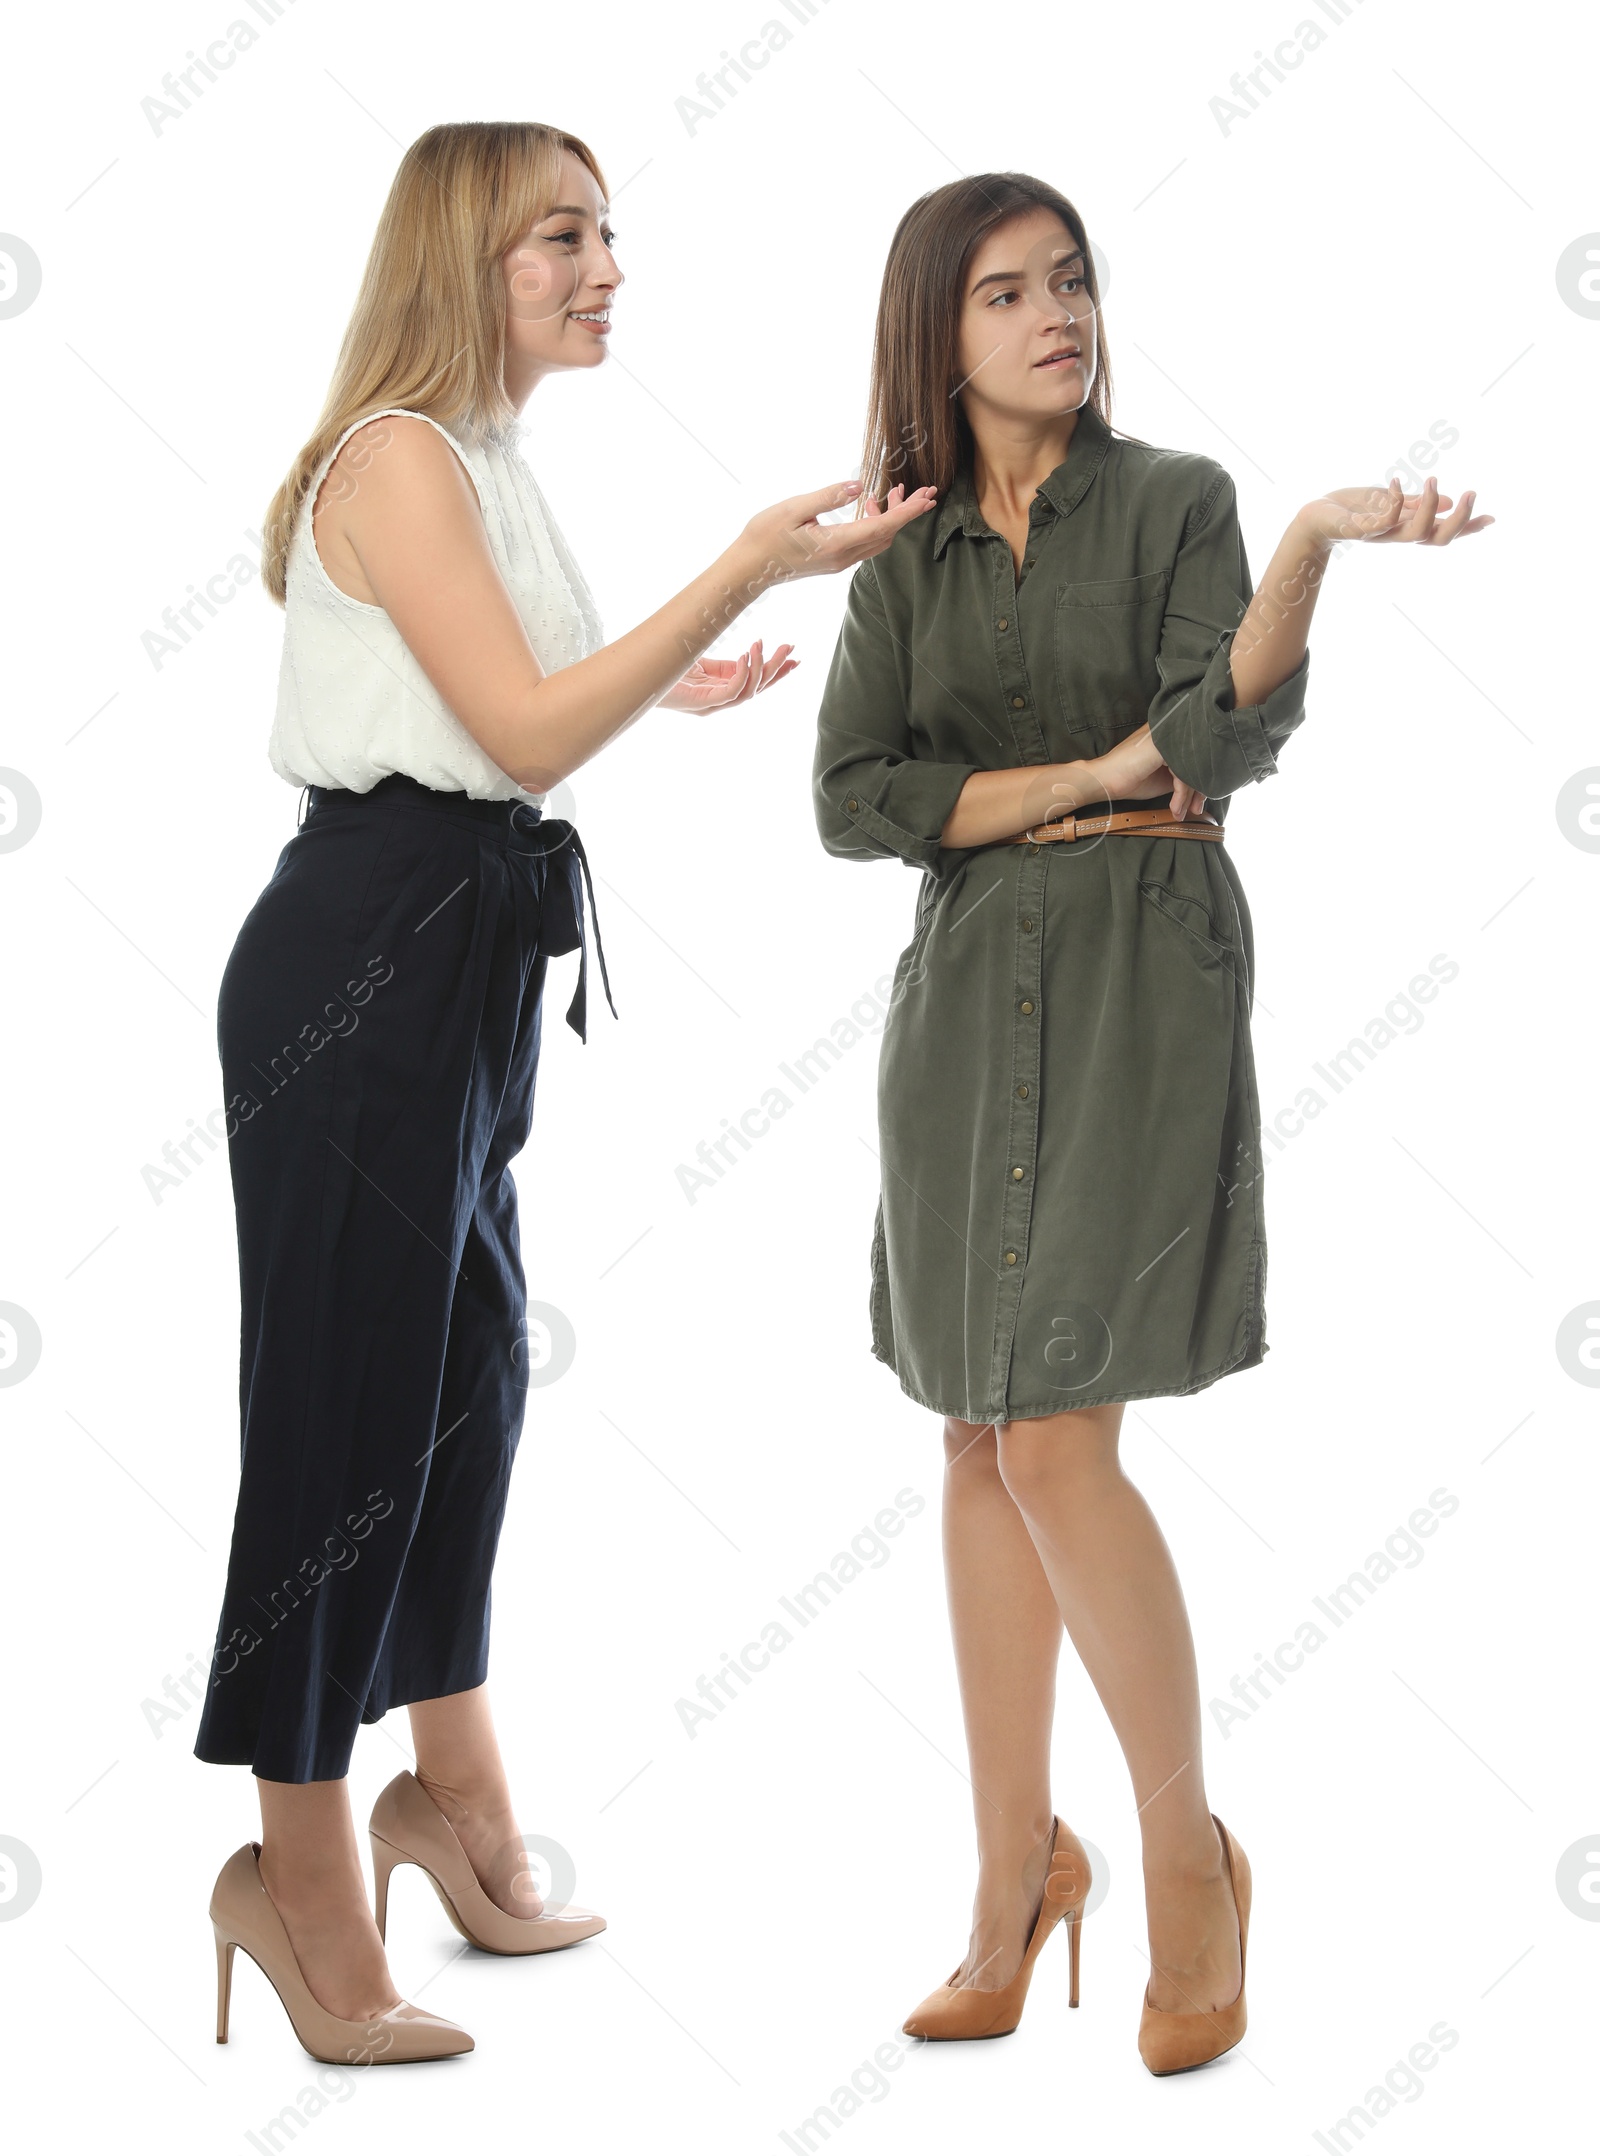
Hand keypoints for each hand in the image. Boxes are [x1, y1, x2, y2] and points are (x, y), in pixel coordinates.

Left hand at [659, 637, 796, 710]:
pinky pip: (732, 692)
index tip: (793, 655)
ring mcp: (712, 704)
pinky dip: (742, 674)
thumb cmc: (664, 665)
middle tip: (790, 648)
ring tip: (762, 644)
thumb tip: (737, 632)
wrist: (637, 675)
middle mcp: (719, 699)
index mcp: (720, 687)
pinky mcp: (702, 704)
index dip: (775, 670)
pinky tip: (745, 656)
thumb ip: (719, 653)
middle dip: (776, 668)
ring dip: (760, 667)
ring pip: (749, 691)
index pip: (755, 681)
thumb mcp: (699, 654)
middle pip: (758, 688)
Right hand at [737, 479, 938, 587]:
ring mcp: (839, 562)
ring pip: (877, 540)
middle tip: (922, 490)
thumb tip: (858, 486)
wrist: (748, 568)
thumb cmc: (765, 536)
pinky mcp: (833, 561)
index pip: (883, 527)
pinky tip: (866, 506)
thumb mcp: (794, 509)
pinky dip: (874, 524)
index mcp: (836, 543)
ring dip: (890, 517)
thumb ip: (828, 497)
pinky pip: (864, 544)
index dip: (908, 512)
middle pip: (886, 534)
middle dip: (906, 512)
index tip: (928, 498)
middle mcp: (843, 557)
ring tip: (892, 492)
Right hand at [1086, 726, 1207, 821]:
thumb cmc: (1130, 778)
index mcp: (1170, 733)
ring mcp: (1167, 735)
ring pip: (1192, 768)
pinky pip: (1183, 772)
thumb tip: (1205, 787)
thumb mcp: (1165, 778)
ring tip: (1182, 811)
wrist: (1105, 780)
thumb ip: (1184, 776)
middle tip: (1197, 808)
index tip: (1197, 802)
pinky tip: (1175, 807)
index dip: (1199, 780)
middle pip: (1197, 761)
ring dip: (1189, 795)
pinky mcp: (1163, 746)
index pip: (1195, 756)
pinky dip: (1181, 794)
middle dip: (1199, 789)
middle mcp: (1171, 729)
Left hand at [1296, 475, 1493, 549]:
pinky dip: (1393, 502)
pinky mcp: (1360, 530)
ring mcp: (1380, 534)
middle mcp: (1398, 534)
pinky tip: (1395, 482)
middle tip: (1470, 493)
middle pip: (1438, 540)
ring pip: (1415, 533)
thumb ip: (1416, 504)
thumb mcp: (1391, 502)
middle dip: (1459, 521)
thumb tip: (1449, 501)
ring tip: (1433, 479)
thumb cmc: (1354, 510)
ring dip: (1429, 507)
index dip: (1468, 528)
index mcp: (1408, 527)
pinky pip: (1382, 522)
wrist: (1316, 518)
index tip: (1493, 519)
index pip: (1444, 533)